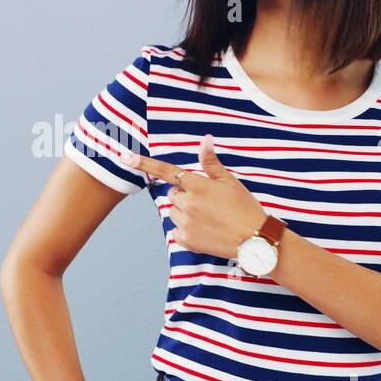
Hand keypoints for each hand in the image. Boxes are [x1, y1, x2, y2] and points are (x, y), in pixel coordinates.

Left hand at [120, 134, 265, 258]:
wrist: (255, 241)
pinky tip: (204, 229)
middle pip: (172, 193)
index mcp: (198, 186)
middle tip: (206, 202)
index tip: (125, 157)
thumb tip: (204, 139)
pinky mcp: (186, 240)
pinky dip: (185, 229)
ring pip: (173, 211)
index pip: (166, 171)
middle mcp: (188, 203)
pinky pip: (175, 230)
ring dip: (183, 211)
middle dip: (184, 194)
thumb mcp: (230, 182)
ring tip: (207, 217)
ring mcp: (185, 223)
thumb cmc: (245, 208)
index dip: (143, 164)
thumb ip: (212, 163)